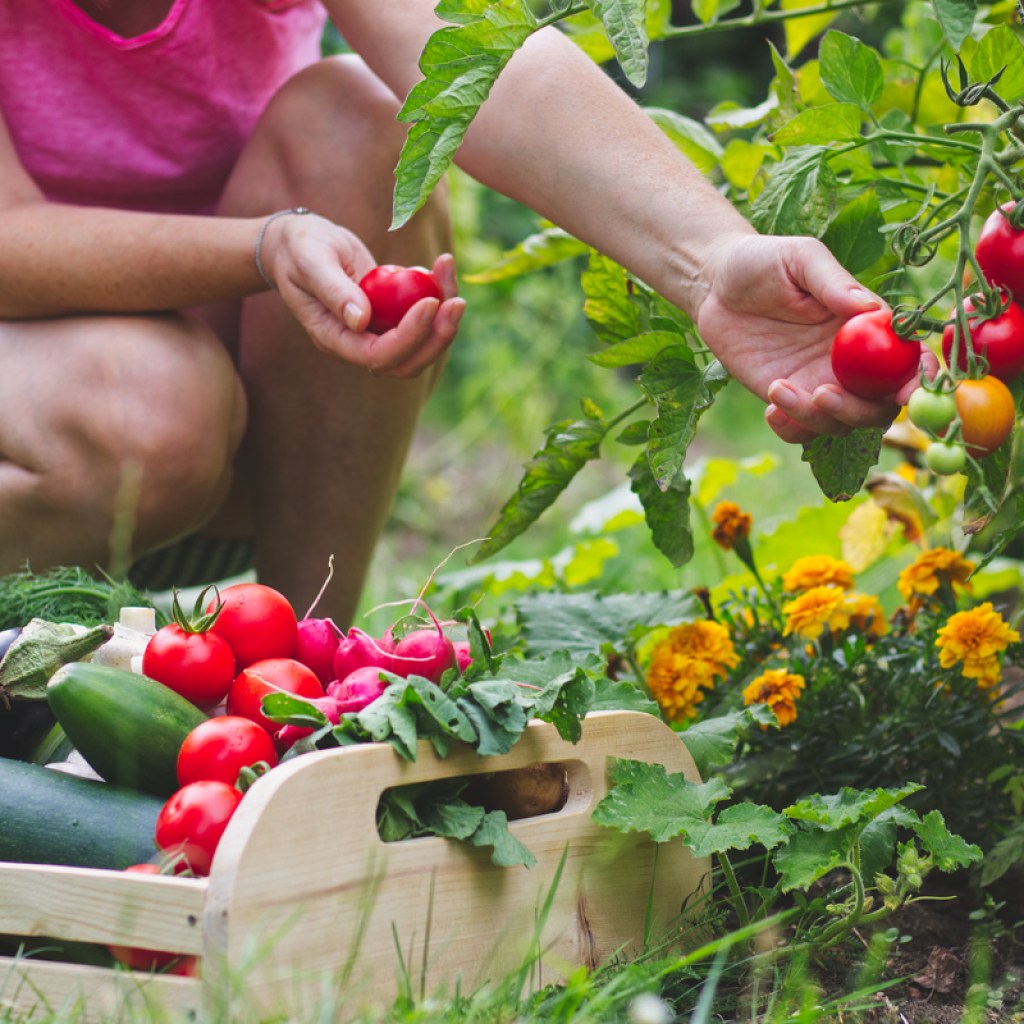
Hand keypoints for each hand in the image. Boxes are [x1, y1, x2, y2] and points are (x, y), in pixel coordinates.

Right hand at [261, 213, 463, 376]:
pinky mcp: (390, 317)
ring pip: (421, 345)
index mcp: (333, 339)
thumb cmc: (299, 249)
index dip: (409, 336)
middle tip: (458, 302)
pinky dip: (438, 296)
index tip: (430, 302)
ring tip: (449, 272)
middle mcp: (358, 344)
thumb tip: (360, 320)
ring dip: (445, 318)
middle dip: (437, 338)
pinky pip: (422, 320)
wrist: (301, 245)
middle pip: (407, 363)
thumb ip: (332, 290)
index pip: (378, 355)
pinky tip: (439, 267)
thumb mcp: (310, 261)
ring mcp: (376, 332)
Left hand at [694, 233, 920, 443]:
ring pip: (841, 424)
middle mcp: (852, 362)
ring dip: (816, 419)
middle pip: (879, 406)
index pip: (909, 360)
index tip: (906, 391)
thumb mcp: (800, 259)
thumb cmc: (764, 262)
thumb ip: (833, 283)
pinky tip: (770, 407)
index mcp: (868, 328)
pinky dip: (792, 430)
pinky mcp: (788, 398)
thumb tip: (870, 308)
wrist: (716, 285)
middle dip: (860, 411)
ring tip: (777, 387)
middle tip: (822, 394)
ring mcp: (820, 382)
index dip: (919, 380)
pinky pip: (802, 432)